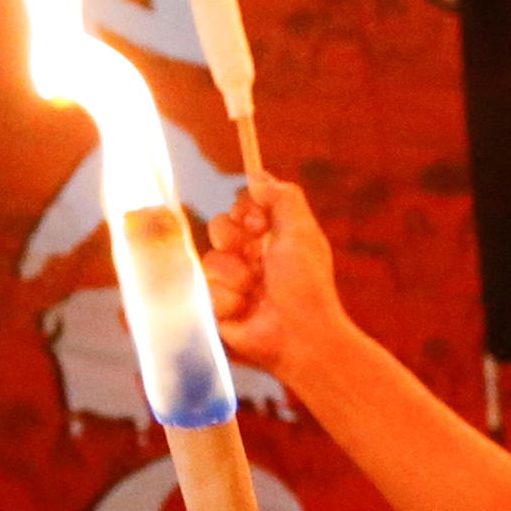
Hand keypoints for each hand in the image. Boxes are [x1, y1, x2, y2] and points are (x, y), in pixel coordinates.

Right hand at [199, 174, 351, 372]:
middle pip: (218, 227)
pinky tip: (244, 311)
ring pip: (209, 260)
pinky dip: (226, 300)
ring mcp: (231, 283)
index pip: (240, 208)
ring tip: (254, 293)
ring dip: (235, 276)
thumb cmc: (306, 285)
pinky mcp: (217, 308)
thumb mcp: (301, 231)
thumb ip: (283, 197)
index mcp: (269, 238)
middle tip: (256, 259)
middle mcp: (249, 257)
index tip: (260, 225)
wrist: (300, 336)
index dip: (245, 212)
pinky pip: (204, 290)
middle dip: (234, 240)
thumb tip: (257, 174)